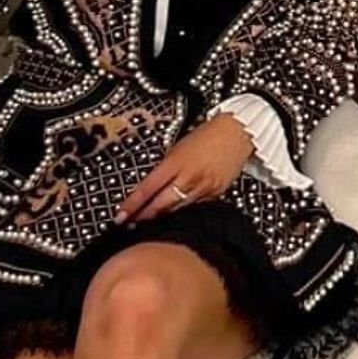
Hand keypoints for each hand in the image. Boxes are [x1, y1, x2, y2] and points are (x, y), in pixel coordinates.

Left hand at [114, 112, 254, 223]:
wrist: (237, 133)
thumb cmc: (206, 136)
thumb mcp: (177, 148)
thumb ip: (165, 169)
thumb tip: (151, 188)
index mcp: (175, 163)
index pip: (148, 188)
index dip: (132, 205)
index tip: (120, 216)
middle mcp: (189, 177)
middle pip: (161, 205)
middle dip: (144, 217)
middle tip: (130, 225)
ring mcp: (203, 188)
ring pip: (177, 210)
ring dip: (161, 218)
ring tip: (148, 224)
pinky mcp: (215, 195)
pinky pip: (194, 208)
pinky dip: (182, 212)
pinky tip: (174, 217)